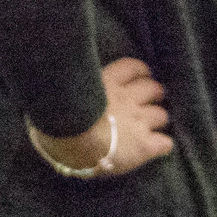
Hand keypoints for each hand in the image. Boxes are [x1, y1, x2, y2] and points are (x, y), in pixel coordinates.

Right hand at [30, 57, 174, 177]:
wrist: (72, 137)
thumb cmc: (57, 117)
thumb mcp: (63, 93)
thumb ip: (70, 91)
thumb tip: (52, 93)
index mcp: (108, 83)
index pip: (133, 68)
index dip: (139, 73)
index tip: (139, 78)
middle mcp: (129, 99)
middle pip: (153, 89)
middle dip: (153, 95)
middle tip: (148, 103)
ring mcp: (139, 121)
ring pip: (161, 115)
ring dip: (157, 119)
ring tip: (151, 126)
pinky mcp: (145, 145)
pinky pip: (165, 143)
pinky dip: (162, 145)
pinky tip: (157, 147)